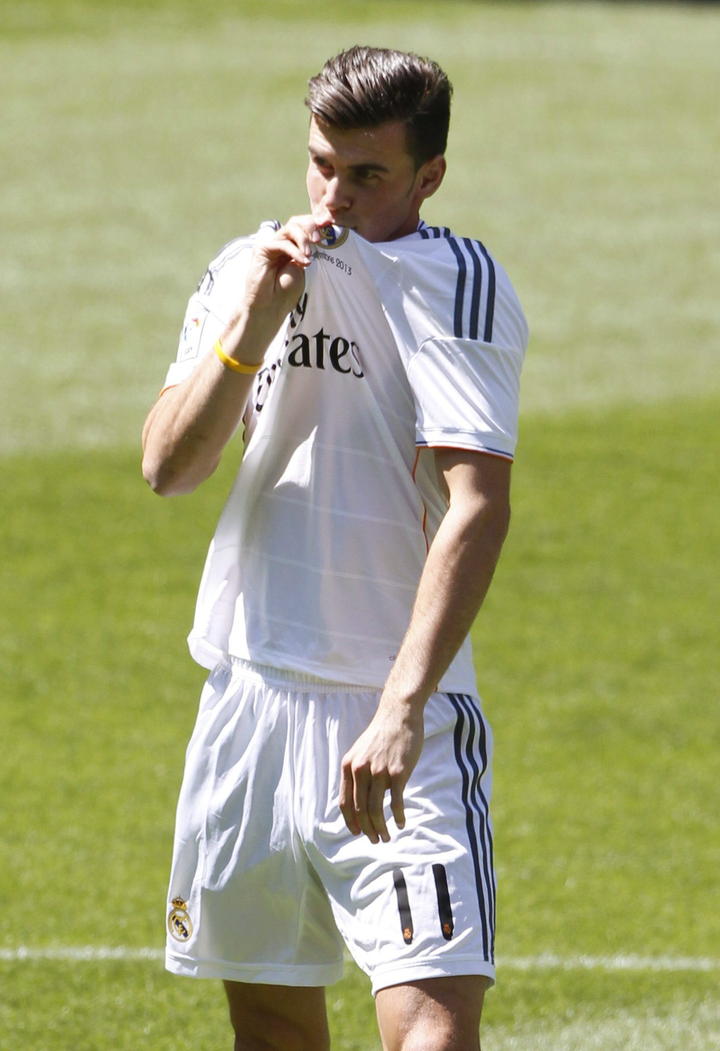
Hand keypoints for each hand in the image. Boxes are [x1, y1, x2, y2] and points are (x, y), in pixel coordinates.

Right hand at [243, 215, 322, 319]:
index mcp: (293, 246)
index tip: (329, 234)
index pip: (305, 227)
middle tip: (319, 239)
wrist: (270, 306)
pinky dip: (295, 251)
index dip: (316, 226)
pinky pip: (282, 243)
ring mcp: (271, 244)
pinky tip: (303, 262)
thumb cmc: (287, 292)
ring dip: (303, 239)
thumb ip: (311, 252)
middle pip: (296, 222)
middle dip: (310, 226)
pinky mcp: (262, 249)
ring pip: (290, 228)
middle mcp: (282, 242)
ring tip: (309, 255)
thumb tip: (325, 236)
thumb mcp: (305, 269)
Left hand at [339, 700, 424, 843]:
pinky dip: (399, 816)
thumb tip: (360, 800)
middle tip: (376, 840)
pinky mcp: (398, 772)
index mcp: (349, 767)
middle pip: (360, 810)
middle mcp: (361, 770)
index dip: (350, 822)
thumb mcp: (361, 752)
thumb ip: (358, 774)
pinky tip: (402, 823)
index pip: (345, 803)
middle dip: (367, 830)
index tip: (357, 833)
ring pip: (376, 809)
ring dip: (381, 828)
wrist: (399, 715)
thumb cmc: (382, 735)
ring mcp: (379, 771)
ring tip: (387, 836)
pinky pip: (396, 802)